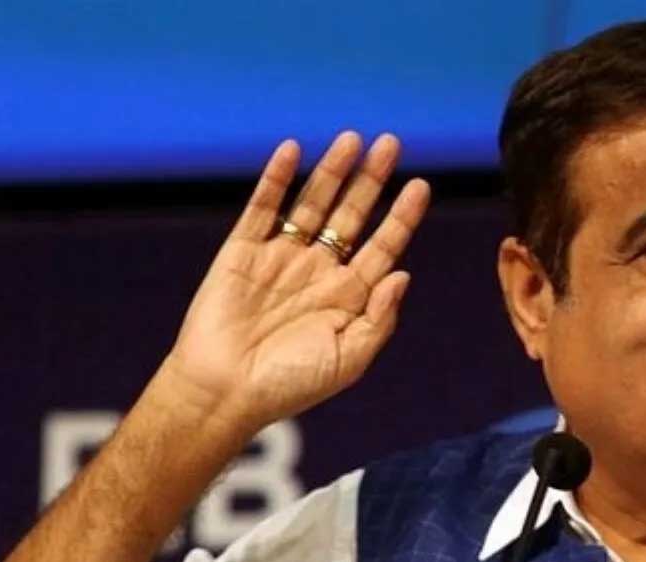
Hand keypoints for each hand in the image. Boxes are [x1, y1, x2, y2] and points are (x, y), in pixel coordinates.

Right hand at [164, 131, 429, 430]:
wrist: (224, 392)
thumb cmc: (289, 385)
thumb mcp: (349, 359)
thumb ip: (379, 318)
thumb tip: (404, 273)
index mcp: (348, 296)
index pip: (383, 246)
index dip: (402, 216)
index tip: (421, 186)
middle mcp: (318, 271)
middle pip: (352, 215)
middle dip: (372, 180)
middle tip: (391, 143)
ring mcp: (281, 258)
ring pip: (312, 204)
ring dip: (332, 171)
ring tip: (353, 139)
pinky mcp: (243, 252)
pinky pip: (263, 208)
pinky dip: (276, 179)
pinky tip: (294, 151)